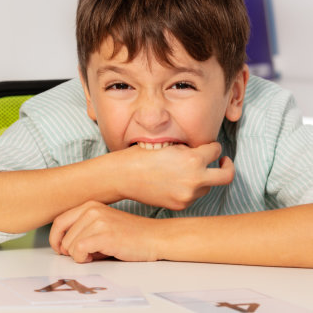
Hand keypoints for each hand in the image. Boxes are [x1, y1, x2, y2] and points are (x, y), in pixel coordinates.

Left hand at [49, 201, 159, 262]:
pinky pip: (79, 251)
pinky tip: (97, 256)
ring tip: (98, 252)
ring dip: (80, 256)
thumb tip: (63, 243)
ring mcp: (98, 220)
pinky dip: (84, 259)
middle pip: (63, 236)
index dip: (55, 238)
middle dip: (69, 250)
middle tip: (84, 254)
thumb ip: (84, 227)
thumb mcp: (104, 223)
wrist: (153, 237)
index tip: (60, 248)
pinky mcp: (103, 234)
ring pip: (70, 246)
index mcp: (91, 205)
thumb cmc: (131, 233)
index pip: (59, 221)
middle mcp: (92, 209)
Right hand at [113, 142, 233, 210]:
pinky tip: (176, 182)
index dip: (213, 146)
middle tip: (224, 161)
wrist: (124, 176)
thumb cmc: (143, 156)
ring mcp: (188, 195)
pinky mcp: (180, 205)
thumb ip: (190, 150)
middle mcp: (194, 179)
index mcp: (193, 159)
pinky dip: (190, 189)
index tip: (210, 147)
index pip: (216, 150)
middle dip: (228, 166)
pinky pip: (193, 196)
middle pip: (227, 176)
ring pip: (208, 187)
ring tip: (189, 172)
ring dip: (204, 178)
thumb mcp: (170, 146)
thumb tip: (203, 152)